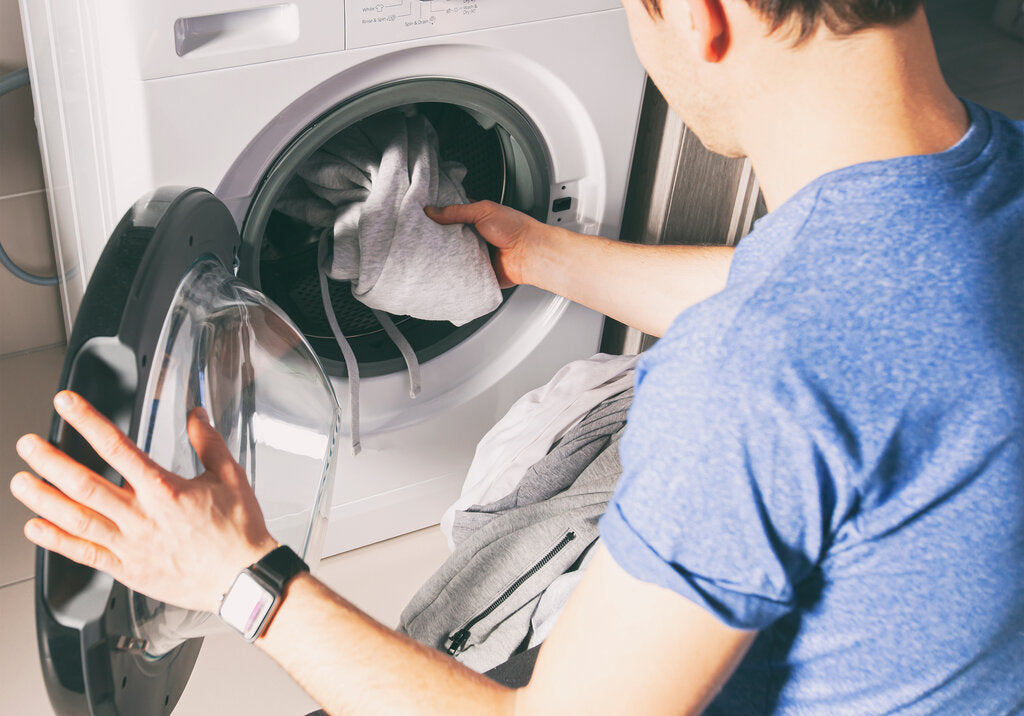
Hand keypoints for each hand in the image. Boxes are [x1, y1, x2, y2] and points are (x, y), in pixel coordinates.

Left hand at [10, 391, 277, 612]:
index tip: (67, 405)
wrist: (243, 579)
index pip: (117, 448)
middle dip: (51, 461)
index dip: (88, 421)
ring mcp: (131, 545)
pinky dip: (57, 541)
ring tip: (21, 482)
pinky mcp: (128, 569)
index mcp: (165, 490)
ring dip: (44, 499)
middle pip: (85, 484)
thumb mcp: (230, 478)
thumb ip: (209, 443)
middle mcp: (141, 517)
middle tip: (28, 445)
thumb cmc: (238, 533)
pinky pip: (84, 555)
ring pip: (77, 519)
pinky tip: (37, 528)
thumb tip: (196, 416)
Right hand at [425, 201, 546, 286]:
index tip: (421, 215)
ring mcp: (475, 254)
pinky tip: (444, 267)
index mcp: (476, 218)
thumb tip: (431, 211)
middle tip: (421, 235)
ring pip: (452, 255)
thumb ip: (457, 211)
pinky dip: (453, 271)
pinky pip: (460, 272)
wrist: (530, 253)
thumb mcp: (483, 210)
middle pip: (448, 236)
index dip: (438, 215)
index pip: (451, 215)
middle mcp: (475, 236)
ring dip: (444, 254)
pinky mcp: (477, 271)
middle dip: (437, 236)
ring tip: (429, 251)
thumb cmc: (516, 228)